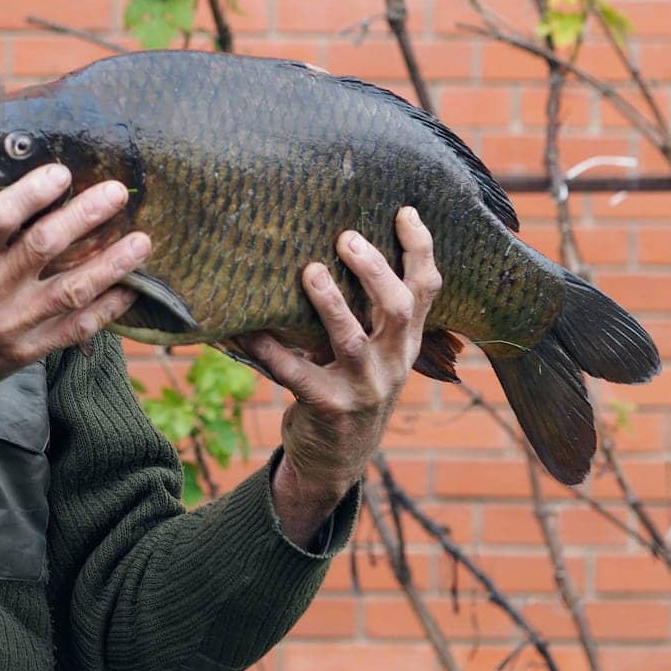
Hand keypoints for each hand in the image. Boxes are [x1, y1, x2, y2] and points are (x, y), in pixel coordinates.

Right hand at [0, 163, 150, 427]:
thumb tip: (37, 200)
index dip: (32, 191)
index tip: (61, 173)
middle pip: (43, 246)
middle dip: (86, 216)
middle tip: (116, 193)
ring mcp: (11, 325)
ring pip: (71, 289)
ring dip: (112, 263)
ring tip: (141, 241)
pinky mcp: (27, 352)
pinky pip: (76, 329)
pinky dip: (107, 308)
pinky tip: (129, 288)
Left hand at [245, 206, 439, 548]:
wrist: (335, 460)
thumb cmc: (346, 383)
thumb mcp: (369, 349)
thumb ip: (362, 308)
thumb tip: (328, 240)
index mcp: (406, 341)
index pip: (425, 290)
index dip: (420, 250)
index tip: (405, 210)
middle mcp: (393, 363)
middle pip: (398, 310)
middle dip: (375, 271)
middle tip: (346, 236)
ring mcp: (363, 389)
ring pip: (352, 342)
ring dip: (330, 304)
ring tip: (310, 271)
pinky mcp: (329, 410)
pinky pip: (297, 375)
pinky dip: (270, 350)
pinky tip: (245, 329)